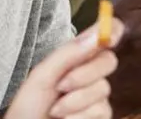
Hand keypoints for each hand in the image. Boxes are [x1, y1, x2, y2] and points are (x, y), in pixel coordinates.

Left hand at [5, 18, 122, 118]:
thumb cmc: (28, 108)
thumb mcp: (42, 76)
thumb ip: (68, 54)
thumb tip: (96, 34)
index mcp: (76, 57)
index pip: (102, 35)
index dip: (112, 29)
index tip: (108, 38)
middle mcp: (89, 74)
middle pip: (108, 60)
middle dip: (84, 75)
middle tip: (61, 87)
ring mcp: (97, 96)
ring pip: (103, 88)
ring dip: (76, 101)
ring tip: (56, 111)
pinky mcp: (100, 116)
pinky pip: (102, 110)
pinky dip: (80, 116)